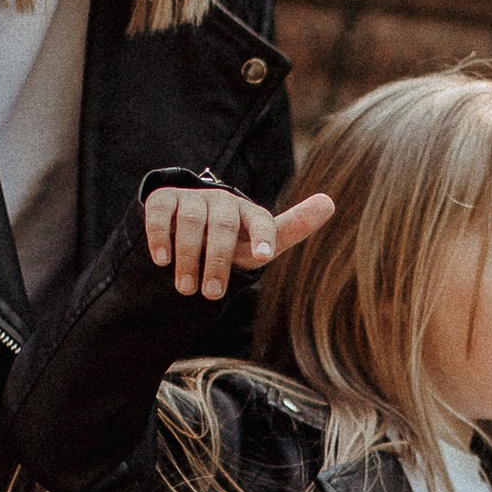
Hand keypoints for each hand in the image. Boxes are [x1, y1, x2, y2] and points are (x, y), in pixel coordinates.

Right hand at [145, 183, 334, 303]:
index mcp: (250, 213)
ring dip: (189, 258)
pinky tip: (161, 260)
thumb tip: (330, 201)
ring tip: (186, 288)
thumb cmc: (231, 245)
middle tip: (212, 293)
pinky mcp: (164, 199)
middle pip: (223, 226)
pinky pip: (161, 213)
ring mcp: (192, 198)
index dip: (263, 236)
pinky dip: (160, 236)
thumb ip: (291, 229)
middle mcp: (223, 200)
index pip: (262, 220)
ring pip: (192, 222)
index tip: (264, 257)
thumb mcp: (258, 246)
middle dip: (218, 261)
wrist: (186, 235)